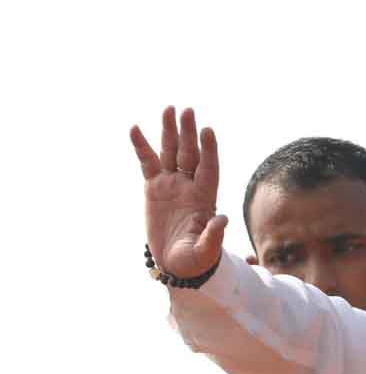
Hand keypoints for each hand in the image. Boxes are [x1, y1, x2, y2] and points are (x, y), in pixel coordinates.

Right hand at [132, 106, 227, 278]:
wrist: (177, 264)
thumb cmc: (196, 260)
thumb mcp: (205, 251)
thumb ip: (213, 235)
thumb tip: (222, 219)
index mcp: (205, 198)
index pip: (209, 168)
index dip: (209, 150)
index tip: (208, 131)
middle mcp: (190, 186)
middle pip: (190, 154)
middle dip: (188, 133)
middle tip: (187, 110)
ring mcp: (172, 185)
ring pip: (170, 152)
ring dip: (169, 131)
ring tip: (168, 109)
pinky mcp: (153, 188)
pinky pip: (147, 163)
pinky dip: (141, 147)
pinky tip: (135, 128)